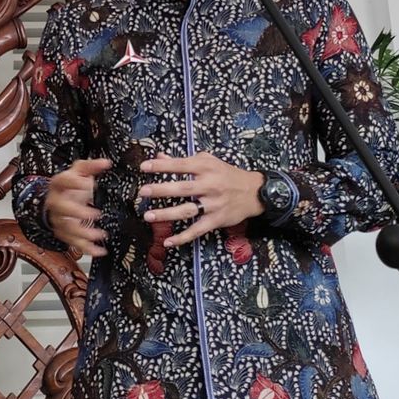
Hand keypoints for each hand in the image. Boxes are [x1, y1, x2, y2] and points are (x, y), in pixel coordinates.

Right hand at [45, 158, 112, 256]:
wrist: (58, 200)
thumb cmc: (71, 185)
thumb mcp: (79, 171)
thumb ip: (91, 166)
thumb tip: (106, 162)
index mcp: (59, 184)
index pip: (63, 181)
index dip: (73, 183)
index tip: (88, 183)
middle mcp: (56, 203)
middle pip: (62, 209)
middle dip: (78, 213)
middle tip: (95, 214)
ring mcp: (59, 219)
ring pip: (67, 229)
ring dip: (83, 234)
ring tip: (100, 235)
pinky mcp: (64, 233)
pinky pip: (74, 243)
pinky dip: (87, 248)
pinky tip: (100, 250)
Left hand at [138, 152, 265, 247]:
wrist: (255, 192)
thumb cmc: (226, 174)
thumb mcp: (208, 162)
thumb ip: (183, 161)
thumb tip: (159, 156)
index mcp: (206, 168)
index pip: (181, 165)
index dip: (162, 166)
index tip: (144, 167)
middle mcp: (210, 185)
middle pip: (183, 188)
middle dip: (161, 190)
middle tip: (143, 191)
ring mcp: (213, 204)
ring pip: (187, 210)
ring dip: (167, 214)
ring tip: (148, 216)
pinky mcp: (217, 220)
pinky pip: (197, 230)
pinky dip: (183, 237)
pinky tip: (168, 241)